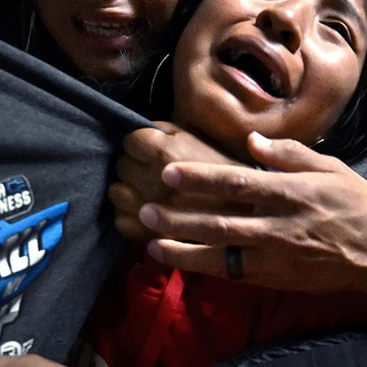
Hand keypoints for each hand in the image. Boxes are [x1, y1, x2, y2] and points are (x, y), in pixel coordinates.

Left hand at [109, 121, 246, 240]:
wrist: (249, 212)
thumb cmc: (226, 170)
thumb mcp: (200, 138)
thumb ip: (168, 131)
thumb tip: (143, 129)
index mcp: (167, 153)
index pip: (130, 141)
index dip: (140, 144)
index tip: (151, 149)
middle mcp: (155, 182)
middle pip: (122, 166)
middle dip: (134, 165)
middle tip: (151, 170)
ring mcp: (152, 211)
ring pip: (117, 194)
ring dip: (127, 191)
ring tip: (144, 191)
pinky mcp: (153, 236)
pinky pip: (122, 222)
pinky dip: (129, 217)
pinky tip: (144, 214)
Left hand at [138, 132, 366, 298]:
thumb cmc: (357, 206)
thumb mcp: (332, 170)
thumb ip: (290, 155)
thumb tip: (251, 140)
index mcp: (293, 193)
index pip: (238, 183)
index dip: (201, 178)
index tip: (169, 172)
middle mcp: (281, 227)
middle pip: (222, 221)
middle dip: (180, 217)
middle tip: (145, 210)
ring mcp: (277, 257)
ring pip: (222, 254)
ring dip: (184, 249)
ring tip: (150, 242)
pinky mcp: (276, 278)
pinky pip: (233, 273)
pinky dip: (205, 268)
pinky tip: (179, 260)